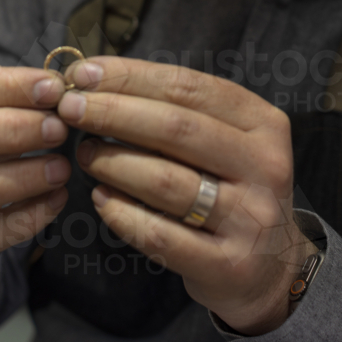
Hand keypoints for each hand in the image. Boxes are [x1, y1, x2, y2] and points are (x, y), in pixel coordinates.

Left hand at [58, 57, 316, 335]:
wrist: (271, 267)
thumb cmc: (231, 188)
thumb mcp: (224, 141)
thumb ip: (176, 111)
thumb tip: (97, 81)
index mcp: (263, 123)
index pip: (189, 87)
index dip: (131, 77)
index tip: (82, 74)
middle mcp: (264, 166)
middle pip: (177, 128)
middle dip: (114, 112)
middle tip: (69, 108)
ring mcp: (250, 218)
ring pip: (166, 181)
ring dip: (113, 162)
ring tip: (84, 153)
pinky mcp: (227, 264)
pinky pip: (161, 234)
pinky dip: (122, 214)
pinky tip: (100, 199)